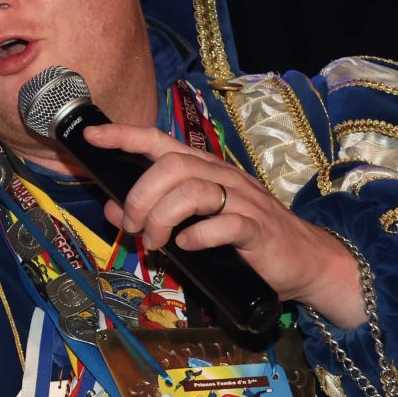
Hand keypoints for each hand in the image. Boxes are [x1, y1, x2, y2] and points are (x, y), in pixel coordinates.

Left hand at [83, 122, 365, 326]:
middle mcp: (223, 177)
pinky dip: (197, 235)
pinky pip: (224, 223)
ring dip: (162, 218)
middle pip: (171, 166)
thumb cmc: (245, 238)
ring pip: (193, 190)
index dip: (124, 136)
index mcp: (205, 170)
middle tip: (132, 226)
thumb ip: (154, 211)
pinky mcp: (258, 229)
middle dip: (140, 196)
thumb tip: (111, 207)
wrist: (305, 260)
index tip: (92, 136)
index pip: (160, 142)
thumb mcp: (194, 222)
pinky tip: (187, 246)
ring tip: (156, 242)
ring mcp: (243, 201)